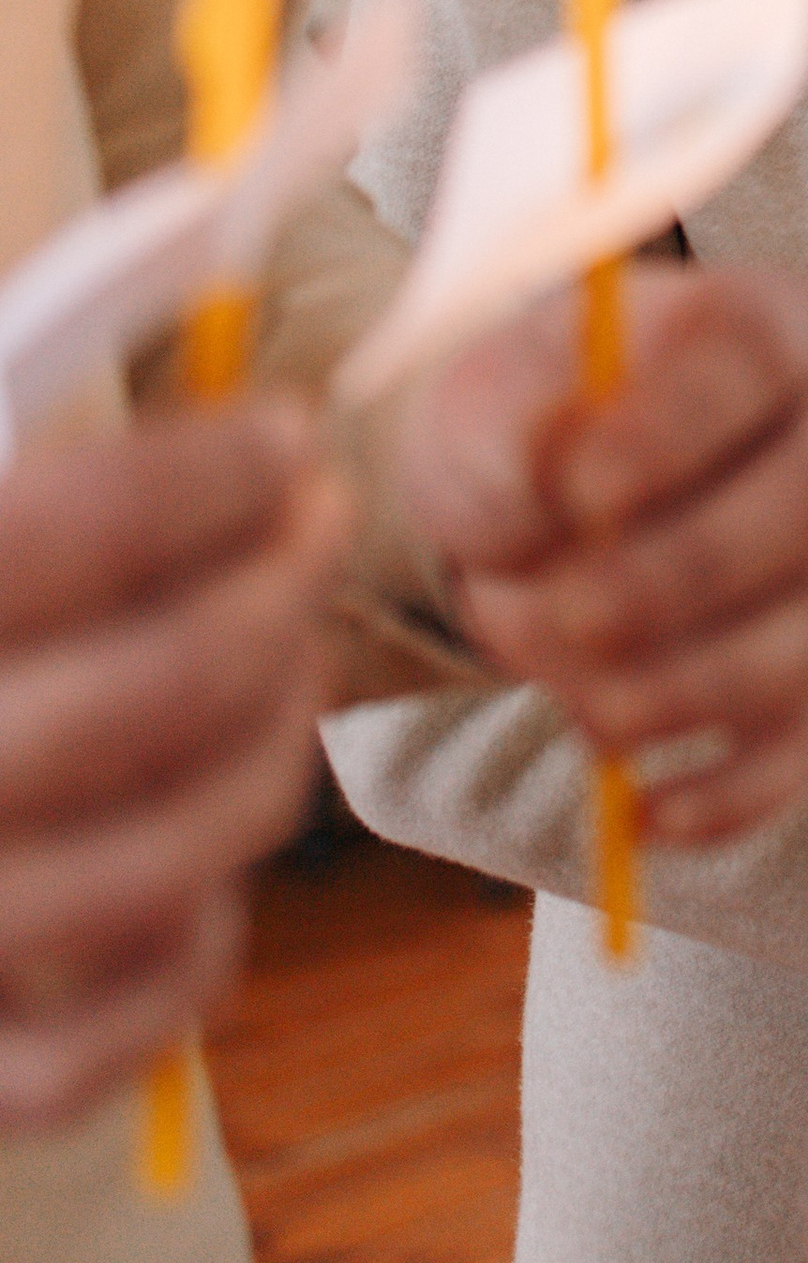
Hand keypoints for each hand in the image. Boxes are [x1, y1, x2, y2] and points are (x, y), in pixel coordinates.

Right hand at [0, 401, 348, 1129]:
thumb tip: (196, 232)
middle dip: (277, 595)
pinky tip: (199, 860)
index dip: (203, 476)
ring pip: (173, 856)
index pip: (58, 533)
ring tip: (290, 668)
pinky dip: (191, 947)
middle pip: (156, 689)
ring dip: (271, 750)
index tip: (288, 437)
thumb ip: (32, 371)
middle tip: (320, 530)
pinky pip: (121, 1029)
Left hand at [397, 263, 807, 847]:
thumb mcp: (482, 398)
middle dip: (688, 573)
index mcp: (763, 329)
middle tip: (568, 613)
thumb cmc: (521, 428)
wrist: (525, 509)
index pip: (767, 346)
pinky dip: (734, 793)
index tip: (579, 487)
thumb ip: (501, 428)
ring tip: (575, 700)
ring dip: (690, 685)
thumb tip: (546, 507)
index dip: (684, 422)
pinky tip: (645, 812)